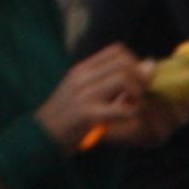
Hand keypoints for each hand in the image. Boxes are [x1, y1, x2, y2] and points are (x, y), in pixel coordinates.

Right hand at [34, 45, 161, 150]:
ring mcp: (84, 95)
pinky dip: (133, 112)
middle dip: (142, 78)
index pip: (117, 51)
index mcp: (81, 70)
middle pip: (124, 63)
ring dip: (138, 92)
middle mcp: (82, 77)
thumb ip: (109, 81)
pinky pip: (120, 109)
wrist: (40, 138)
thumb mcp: (82, 92)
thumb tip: (148, 65)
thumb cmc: (66, 117)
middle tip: (143, 94)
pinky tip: (130, 117)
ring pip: (123, 79)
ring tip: (136, 105)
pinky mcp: (87, 115)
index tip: (138, 80)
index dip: (135, 63)